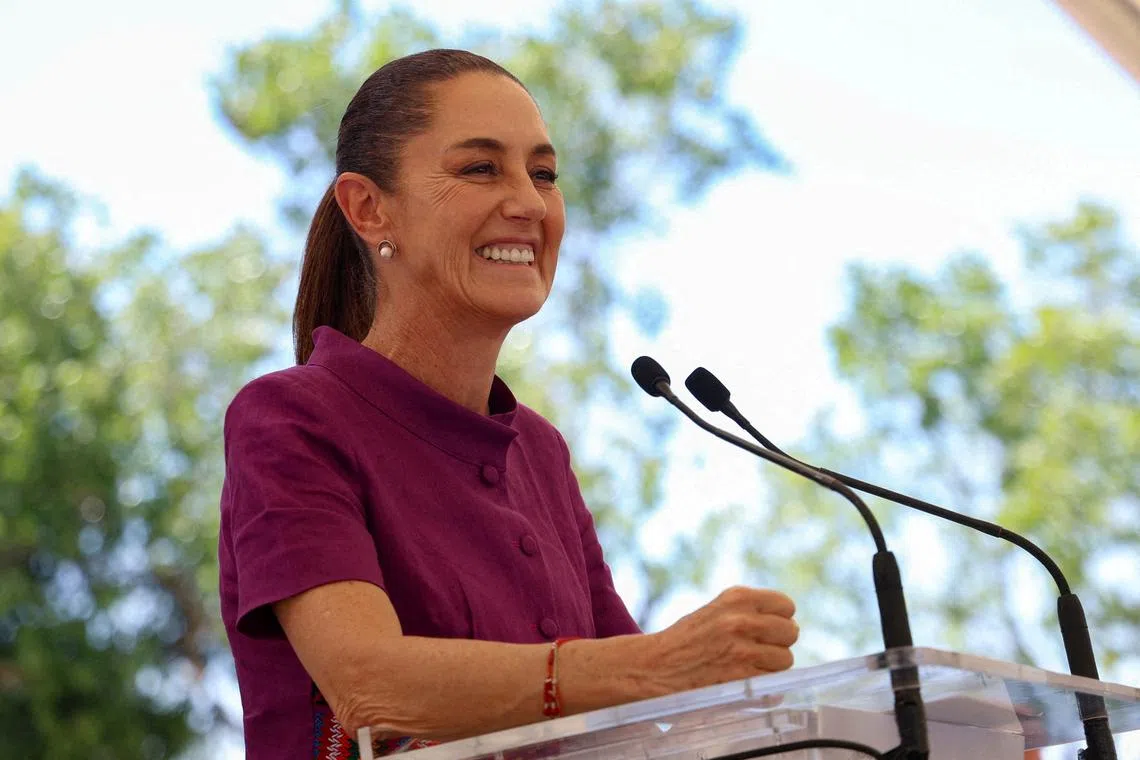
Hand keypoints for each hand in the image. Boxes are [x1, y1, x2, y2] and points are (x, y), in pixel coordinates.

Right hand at [644, 586, 797, 693]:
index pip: (786, 605)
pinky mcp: (740, 678)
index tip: (768, 630)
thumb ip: (750, 611)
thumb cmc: (687, 639)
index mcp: (737, 597)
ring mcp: (742, 650)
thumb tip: (789, 624)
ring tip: (747, 666)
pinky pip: (774, 684)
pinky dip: (764, 687)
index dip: (780, 619)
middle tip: (759, 650)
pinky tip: (744, 682)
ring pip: (785, 660)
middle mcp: (741, 620)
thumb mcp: (717, 610)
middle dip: (778, 643)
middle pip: (791, 632)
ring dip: (771, 667)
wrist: (656, 666)